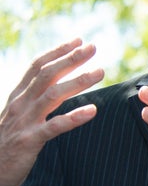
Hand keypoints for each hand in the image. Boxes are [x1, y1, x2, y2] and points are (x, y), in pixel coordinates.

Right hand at [0, 38, 104, 185]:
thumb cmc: (7, 144)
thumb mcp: (18, 116)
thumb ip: (34, 100)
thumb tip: (56, 84)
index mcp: (17, 97)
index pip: (37, 67)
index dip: (57, 52)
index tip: (78, 41)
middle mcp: (20, 105)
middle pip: (47, 75)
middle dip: (71, 59)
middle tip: (93, 48)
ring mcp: (24, 122)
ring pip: (53, 95)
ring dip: (78, 81)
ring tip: (100, 72)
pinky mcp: (29, 141)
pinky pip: (54, 126)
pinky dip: (74, 116)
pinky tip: (92, 110)